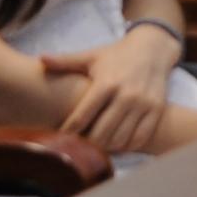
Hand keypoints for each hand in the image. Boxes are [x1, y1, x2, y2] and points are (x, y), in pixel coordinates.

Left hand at [40, 35, 181, 153]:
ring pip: (121, 138)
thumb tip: (40, 59)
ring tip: (95, 148)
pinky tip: (116, 144)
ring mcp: (144, 104)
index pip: (84, 115)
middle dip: (87, 143)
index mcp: (107, 82)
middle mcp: (127, 94)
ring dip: (106, 147)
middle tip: (78, 147)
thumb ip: (65, 61)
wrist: (153, 48)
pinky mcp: (156, 110)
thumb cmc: (116, 55)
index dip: (70, 130)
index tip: (61, 137)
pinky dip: (126, 146)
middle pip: (102, 132)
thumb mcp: (91, 56)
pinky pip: (140, 138)